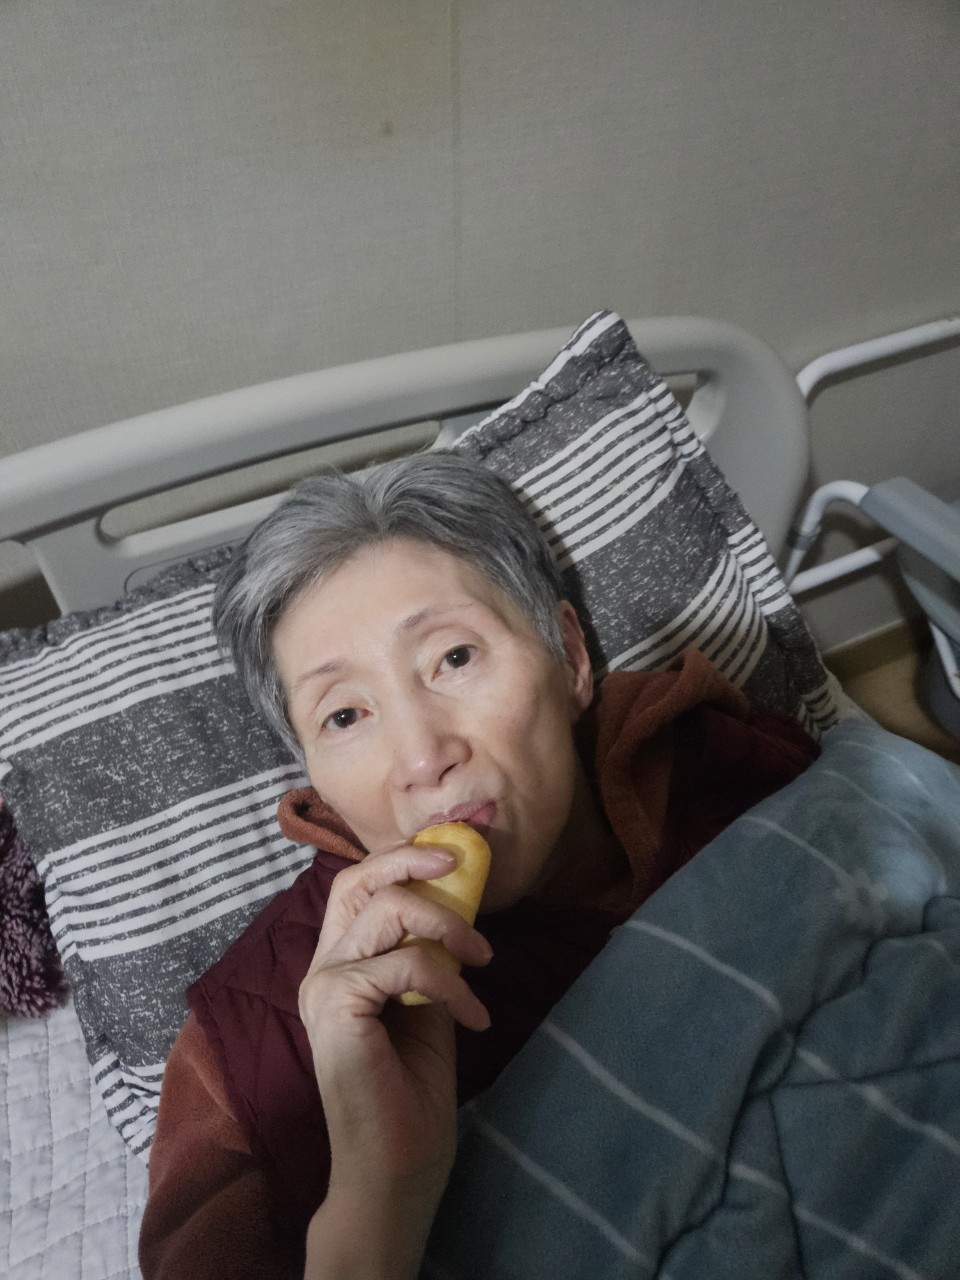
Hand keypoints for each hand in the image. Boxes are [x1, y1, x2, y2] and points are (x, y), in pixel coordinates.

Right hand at [299, 842, 491, 1197]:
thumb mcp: (427, 1003)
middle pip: (358, 881)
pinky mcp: (336, 1003)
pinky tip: (474, 1017)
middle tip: (461, 869)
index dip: (401, 860)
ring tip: (481, 964)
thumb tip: (459, 899)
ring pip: (390, 910)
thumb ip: (429, 954)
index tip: (454, 858)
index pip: (357, 888)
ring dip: (450, 927)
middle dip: (413, 862)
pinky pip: (408, 963)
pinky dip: (451, 982)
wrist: (397, 1168)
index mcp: (337, 965)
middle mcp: (320, 967)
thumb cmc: (412, 1093)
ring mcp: (322, 984)